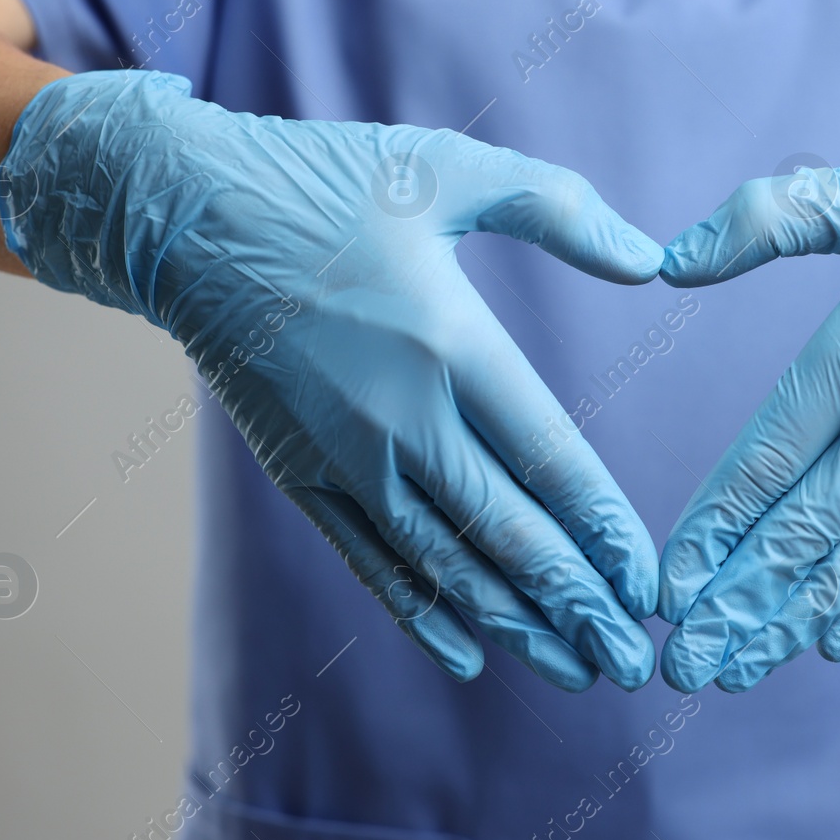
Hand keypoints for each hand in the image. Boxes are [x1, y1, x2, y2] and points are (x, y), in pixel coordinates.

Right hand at [0, 70, 664, 690]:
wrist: (184, 215)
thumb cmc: (326, 183)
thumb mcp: (449, 168)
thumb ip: (560, 210)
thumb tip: (655, 260)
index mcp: (451, 342)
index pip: (550, 459)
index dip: (605, 530)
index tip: (647, 583)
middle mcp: (402, 416)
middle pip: (508, 532)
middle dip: (578, 603)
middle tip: (632, 660)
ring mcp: (345, 455)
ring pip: (446, 564)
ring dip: (515, 623)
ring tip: (576, 671)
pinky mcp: (300, 474)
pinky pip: (370, 561)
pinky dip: (421, 613)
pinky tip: (468, 655)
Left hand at [656, 48, 839, 692]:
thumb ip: (769, 219)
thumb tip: (670, 259)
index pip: (766, 464)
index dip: (712, 532)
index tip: (666, 586)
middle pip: (803, 534)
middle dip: (735, 605)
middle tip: (682, 665)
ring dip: (791, 620)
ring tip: (735, 669)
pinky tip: (831, 639)